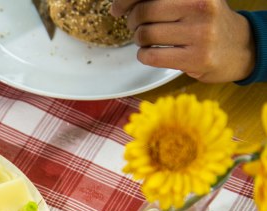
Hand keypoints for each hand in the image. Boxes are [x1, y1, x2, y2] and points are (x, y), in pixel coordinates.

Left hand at [111, 0, 255, 82]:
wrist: (240, 48)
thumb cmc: (206, 22)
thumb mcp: (191, 1)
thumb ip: (162, 1)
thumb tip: (121, 4)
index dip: (126, 0)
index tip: (117, 9)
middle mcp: (201, 7)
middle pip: (144, 12)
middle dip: (133, 21)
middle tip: (136, 26)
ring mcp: (201, 33)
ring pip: (146, 35)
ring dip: (139, 40)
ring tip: (147, 40)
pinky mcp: (197, 58)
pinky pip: (152, 56)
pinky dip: (144, 56)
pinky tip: (150, 53)